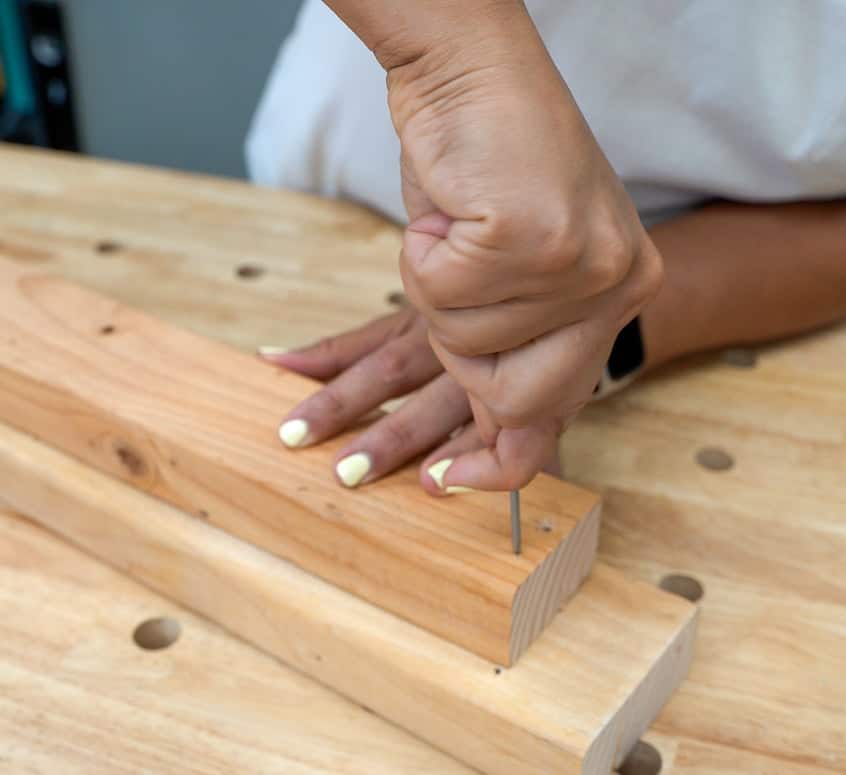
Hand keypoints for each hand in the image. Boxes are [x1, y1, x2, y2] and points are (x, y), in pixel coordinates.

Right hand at [264, 310, 560, 495]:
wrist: (542, 283)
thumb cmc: (540, 354)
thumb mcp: (552, 400)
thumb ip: (536, 448)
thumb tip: (539, 495)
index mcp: (504, 390)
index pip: (484, 429)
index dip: (462, 457)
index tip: (431, 483)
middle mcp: (469, 363)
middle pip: (426, 406)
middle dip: (387, 439)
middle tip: (345, 471)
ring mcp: (437, 336)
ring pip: (388, 371)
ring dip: (340, 403)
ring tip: (296, 430)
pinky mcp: (410, 317)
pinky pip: (361, 337)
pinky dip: (321, 353)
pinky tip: (278, 363)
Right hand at [384, 8, 662, 490]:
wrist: (473, 63)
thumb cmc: (488, 158)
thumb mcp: (518, 266)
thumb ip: (521, 344)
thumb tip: (498, 436)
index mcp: (623, 291)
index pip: (564, 407)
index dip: (505, 456)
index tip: (449, 482)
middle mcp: (620, 281)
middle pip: (512, 393)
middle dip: (460, 344)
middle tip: (456, 274)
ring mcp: (582, 262)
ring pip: (464, 340)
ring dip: (435, 284)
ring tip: (462, 220)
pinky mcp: (535, 237)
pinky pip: (438, 291)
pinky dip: (422, 250)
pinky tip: (452, 203)